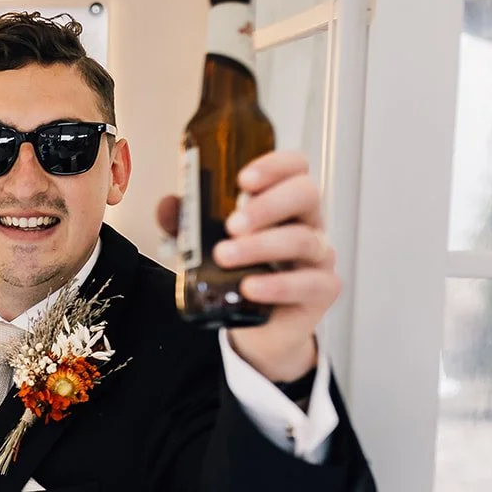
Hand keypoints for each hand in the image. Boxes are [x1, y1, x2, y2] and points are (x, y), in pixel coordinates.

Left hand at [158, 151, 337, 381]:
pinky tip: (251, 288)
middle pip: (305, 195)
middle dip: (267, 205)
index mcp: (285, 203)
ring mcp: (319, 256)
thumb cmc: (241, 273)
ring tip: (226, 256)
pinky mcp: (322, 290)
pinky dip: (277, 285)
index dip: (275, 166)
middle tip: (232, 225)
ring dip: (261, 246)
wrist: (258, 324)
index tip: (243, 179)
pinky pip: (308, 284)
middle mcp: (308, 223)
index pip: (295, 168)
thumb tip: (168, 205)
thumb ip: (187, 223)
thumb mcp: (209, 244)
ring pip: (302, 240)